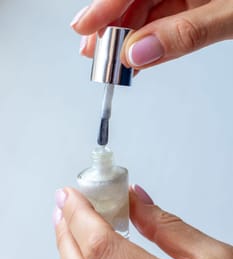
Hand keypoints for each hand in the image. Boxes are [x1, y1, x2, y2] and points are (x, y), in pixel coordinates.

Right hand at [71, 0, 232, 68]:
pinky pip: (166, 20)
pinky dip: (151, 41)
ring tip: (112, 62)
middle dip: (112, 26)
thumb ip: (186, 33)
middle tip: (95, 54)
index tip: (83, 29)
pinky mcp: (197, 2)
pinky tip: (138, 57)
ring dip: (128, 38)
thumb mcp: (231, 13)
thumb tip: (140, 54)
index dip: (105, 5)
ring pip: (148, 10)